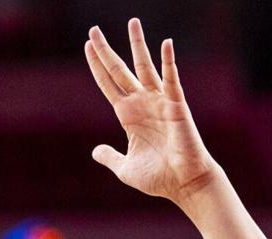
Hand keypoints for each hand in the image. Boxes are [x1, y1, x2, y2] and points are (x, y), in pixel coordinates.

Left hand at [86, 18, 218, 206]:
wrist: (184, 184)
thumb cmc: (159, 178)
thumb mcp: (125, 169)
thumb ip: (110, 157)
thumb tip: (95, 151)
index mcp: (129, 116)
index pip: (109, 84)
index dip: (97, 66)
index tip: (87, 46)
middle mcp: (143, 104)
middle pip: (120, 70)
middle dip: (106, 50)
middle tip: (93, 29)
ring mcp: (159, 102)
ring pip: (145, 67)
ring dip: (137, 44)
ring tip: (132, 22)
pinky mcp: (176, 105)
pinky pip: (171, 79)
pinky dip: (169, 61)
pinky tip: (166, 43)